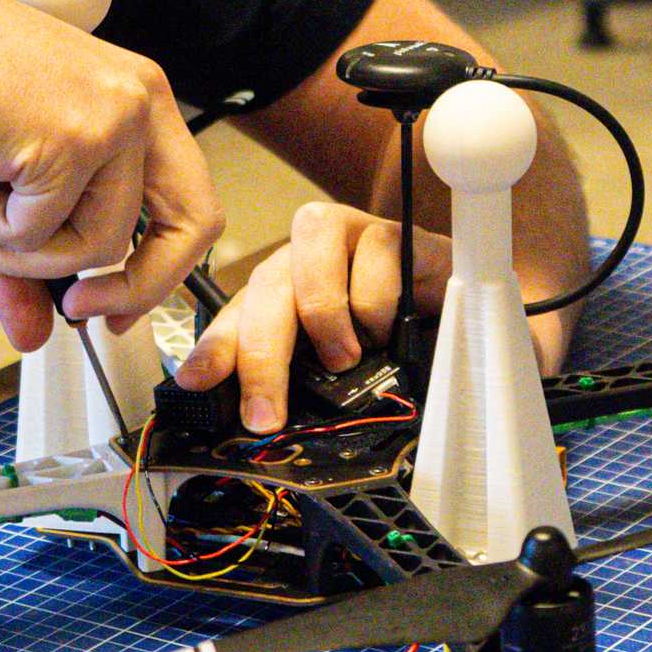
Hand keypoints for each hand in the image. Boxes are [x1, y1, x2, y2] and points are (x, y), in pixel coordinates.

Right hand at [0, 0, 222, 350]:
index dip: (163, 268)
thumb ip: (29, 256)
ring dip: (25, 251)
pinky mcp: (71, 143)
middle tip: (79, 308)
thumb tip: (33, 332)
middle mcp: (140, 106)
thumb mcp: (8, 181)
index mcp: (140, 103)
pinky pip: (39, 236)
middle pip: (188, 228)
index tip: (117, 304)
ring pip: (99, 247)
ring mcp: (112, 123)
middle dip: (136, 287)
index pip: (192, 202)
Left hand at [174, 202, 451, 433]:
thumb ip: (300, 381)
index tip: (195, 382)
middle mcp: (304, 259)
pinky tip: (390, 325)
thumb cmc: (393, 343)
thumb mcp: (337, 371)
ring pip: (309, 259)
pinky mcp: (390, 231)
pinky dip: (377, 306)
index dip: (214, 347)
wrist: (456, 314)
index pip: (235, 314)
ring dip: (323, 318)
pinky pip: (374, 259)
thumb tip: (259, 420)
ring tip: (345, 357)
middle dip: (261, 355)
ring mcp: (346, 237)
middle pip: (266, 288)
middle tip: (266, 413)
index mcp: (282, 291)